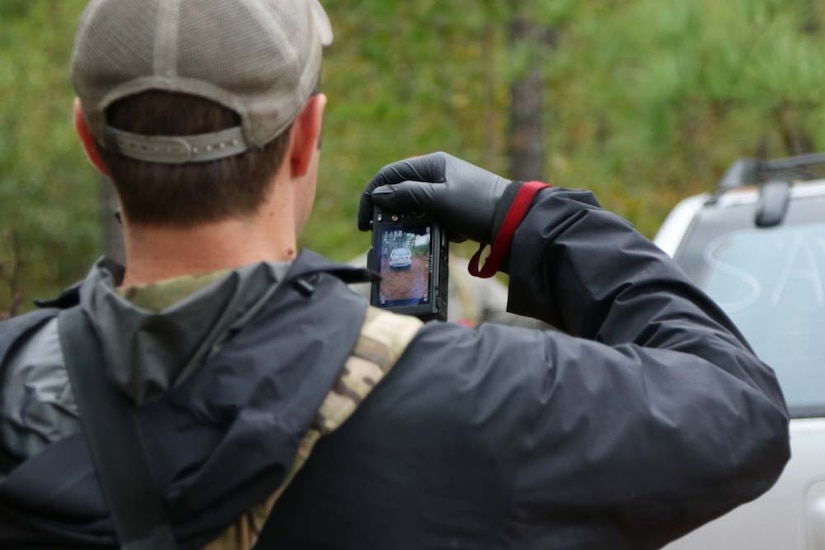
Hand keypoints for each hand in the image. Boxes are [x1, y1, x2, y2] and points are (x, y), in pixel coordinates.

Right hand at [357, 152, 512, 243]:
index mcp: (432, 164)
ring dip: (409, 222)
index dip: (372, 195)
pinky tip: (440, 238)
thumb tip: (376, 195)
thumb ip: (406, 195)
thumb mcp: (438, 199)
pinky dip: (430, 228)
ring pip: (415, 207)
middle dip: (389, 211)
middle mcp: (437, 174)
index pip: (390, 174)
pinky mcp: (455, 209)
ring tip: (409, 239)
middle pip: (400, 190)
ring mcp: (446, 192)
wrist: (515, 220)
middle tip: (379, 234)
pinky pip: (432, 217)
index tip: (365, 222)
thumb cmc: (476, 204)